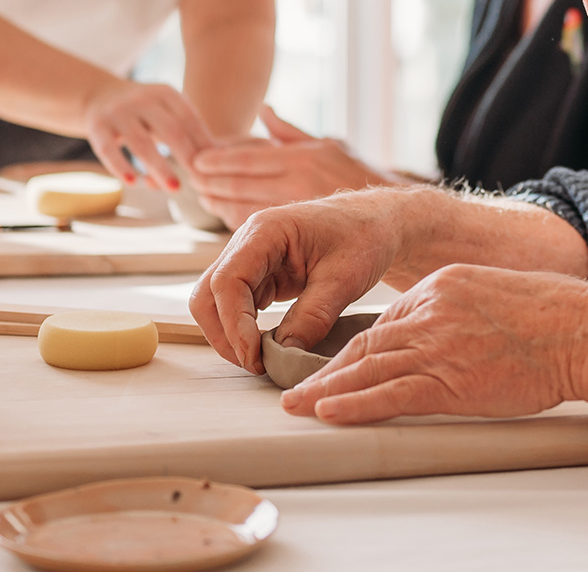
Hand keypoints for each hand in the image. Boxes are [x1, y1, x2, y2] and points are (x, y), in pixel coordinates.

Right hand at [81, 80, 211, 189]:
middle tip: (200, 182)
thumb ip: (192, 133)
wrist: (99, 96)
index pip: (190, 120)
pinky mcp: (96, 125)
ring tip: (174, 189)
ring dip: (160, 167)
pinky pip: (109, 149)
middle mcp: (142, 99)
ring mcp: (118, 111)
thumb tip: (227, 157)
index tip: (215, 170)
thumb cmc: (146, 113)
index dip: (203, 145)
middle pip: (171, 130)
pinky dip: (121, 167)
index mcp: (166, 94)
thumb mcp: (168, 113)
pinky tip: (133, 183)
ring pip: (141, 142)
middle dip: (187, 157)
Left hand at [187, 106, 393, 227]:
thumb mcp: (330, 144)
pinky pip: (258, 227)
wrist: (392, 220)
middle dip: (211, 181)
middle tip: (190, 177)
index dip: (218, 159)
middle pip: (239, 184)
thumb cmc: (360, 177)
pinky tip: (225, 213)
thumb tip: (263, 111)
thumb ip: (291, 132)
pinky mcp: (296, 239)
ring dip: (218, 202)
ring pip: (242, 209)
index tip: (196, 159)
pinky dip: (236, 219)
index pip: (249, 158)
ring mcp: (295, 213)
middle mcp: (298, 186)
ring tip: (203, 195)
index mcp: (303, 159)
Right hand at [188, 190, 407, 371]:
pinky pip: (238, 305)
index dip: (234, 324)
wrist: (379, 223)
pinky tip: (266, 347)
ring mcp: (251, 259)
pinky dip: (244, 329)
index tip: (254, 357)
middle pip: (208, 293)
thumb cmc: (365, 236)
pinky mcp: (261, 275)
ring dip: (231, 334)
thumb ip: (313, 316)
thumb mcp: (345, 279)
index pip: (228, 281)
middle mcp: (249, 242)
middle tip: (254, 364)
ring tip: (261, 360)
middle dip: (223, 333)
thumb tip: (284, 354)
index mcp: (266, 231)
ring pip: (217, 302)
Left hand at [281, 266, 587, 424]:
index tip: (335, 364)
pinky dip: (355, 403)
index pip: (387, 321)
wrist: (581, 331)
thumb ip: (462, 308)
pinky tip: (328, 411)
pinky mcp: (449, 380)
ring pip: (369, 367)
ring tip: (295, 404)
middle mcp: (432, 311)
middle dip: (327, 368)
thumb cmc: (554, 317)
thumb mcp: (496, 294)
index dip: (356, 347)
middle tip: (294, 385)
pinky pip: (390, 394)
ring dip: (326, 389)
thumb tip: (451, 330)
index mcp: (442, 286)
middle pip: (367, 343)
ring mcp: (438, 345)